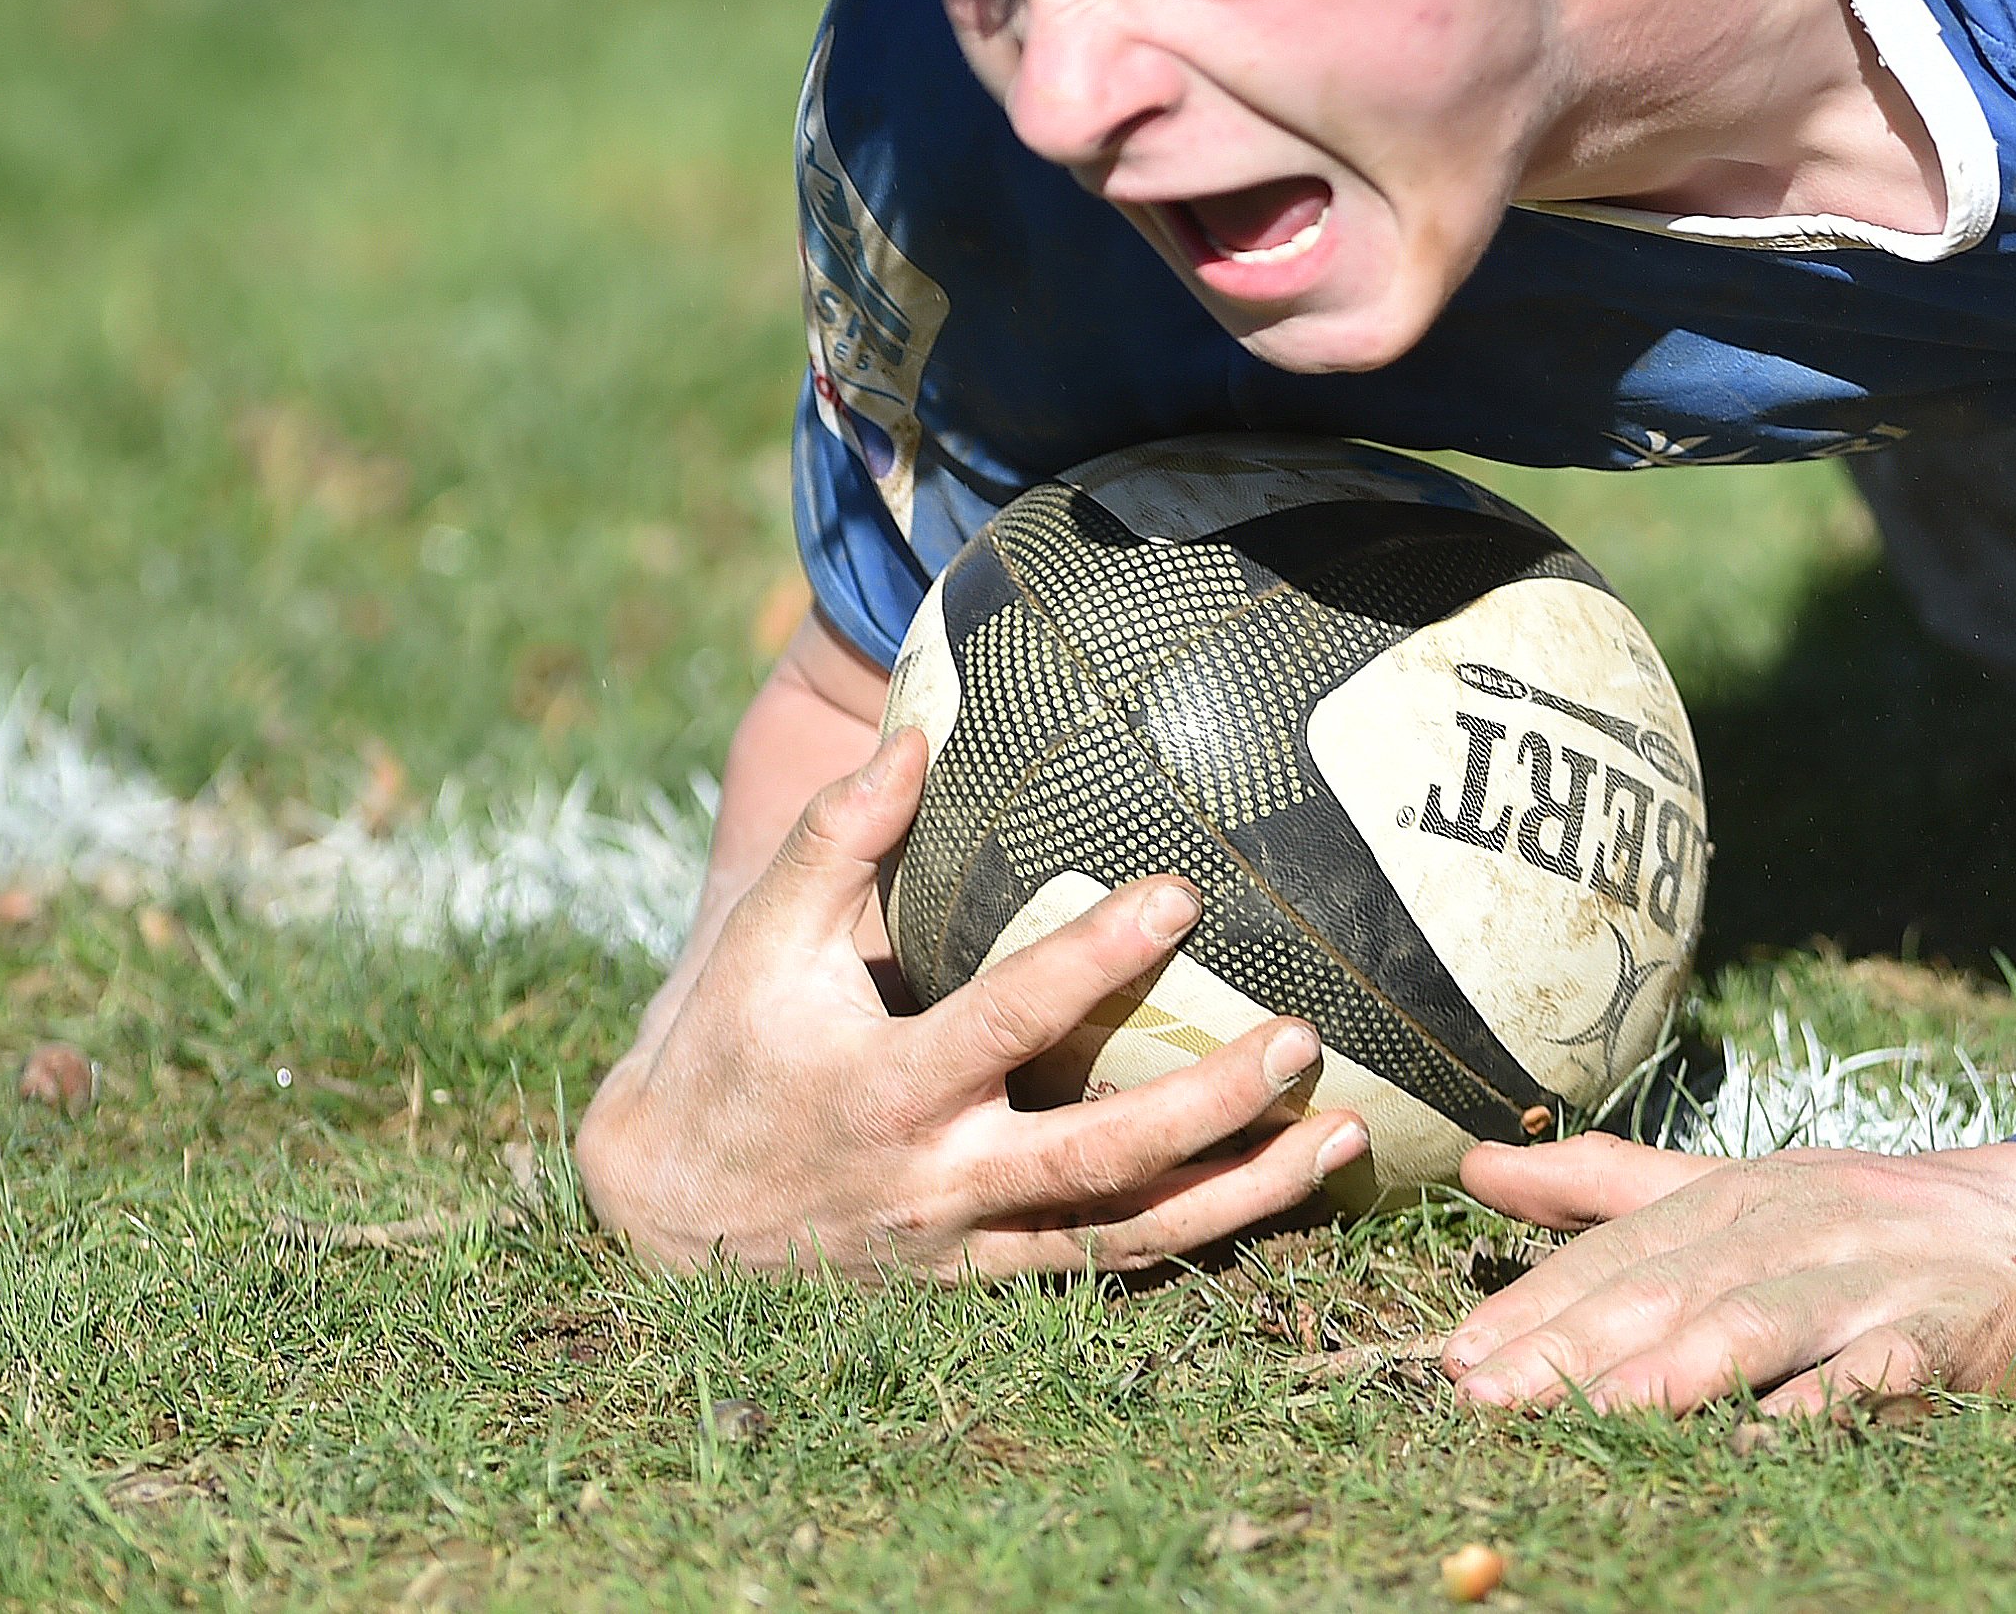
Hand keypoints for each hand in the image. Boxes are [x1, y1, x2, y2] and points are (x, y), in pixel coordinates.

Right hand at [574, 715, 1365, 1273]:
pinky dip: (1200, 1240)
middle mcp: (938, 1178)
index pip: (1010, 1019)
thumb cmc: (730, 1046)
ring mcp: (970, 1242)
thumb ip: (834, 837)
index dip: (1095, 960)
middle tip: (1302, 1041)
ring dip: (1244, 1196)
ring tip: (1345, 1138)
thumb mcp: (761, 940)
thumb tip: (913, 736)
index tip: (1180, 892)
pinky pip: (1109, 1268)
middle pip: (1099, 1156)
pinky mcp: (986, 1279)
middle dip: (1210, 1106)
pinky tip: (1285, 1197)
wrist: (669, 1209)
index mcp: (885, 1086)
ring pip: (1128, 1235)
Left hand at [1442, 1133, 2015, 1413]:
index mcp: (1744, 1195)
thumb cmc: (1885, 1220)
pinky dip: (1822, 1401)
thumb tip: (1478, 1168)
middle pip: (1671, 1285)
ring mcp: (1874, 1277)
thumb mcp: (1746, 1185)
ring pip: (1763, 1317)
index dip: (1537, 1304)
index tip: (1455, 1360)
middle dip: (1571, 1343)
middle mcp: (1799, 1224)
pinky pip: (1878, 1368)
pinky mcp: (1947, 1330)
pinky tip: (1767, 1435)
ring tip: (1595, 1410)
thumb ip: (1612, 1184)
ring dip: (1675, 1365)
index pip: (1621, 1249)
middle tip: (1483, 1397)